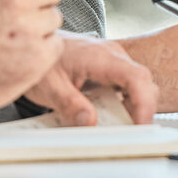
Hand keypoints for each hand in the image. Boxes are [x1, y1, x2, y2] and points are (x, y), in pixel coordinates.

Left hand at [22, 32, 158, 125]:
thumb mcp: (50, 87)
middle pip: (143, 82)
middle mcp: (112, 55)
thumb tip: (90, 122)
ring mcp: (113, 61)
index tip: (141, 125)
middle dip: (142, 109)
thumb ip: (70, 105)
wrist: (34, 44)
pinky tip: (112, 116)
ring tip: (120, 128)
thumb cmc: (43, 62)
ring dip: (133, 107)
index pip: (136, 77)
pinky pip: (127, 86)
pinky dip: (125, 103)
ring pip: (137, 85)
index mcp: (101, 57)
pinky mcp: (109, 68)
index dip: (144, 103)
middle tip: (132, 133)